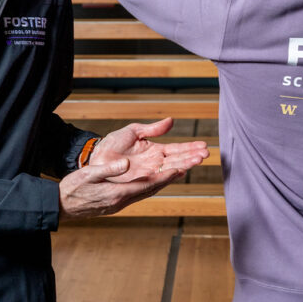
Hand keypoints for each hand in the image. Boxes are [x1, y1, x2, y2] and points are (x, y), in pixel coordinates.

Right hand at [58, 159, 183, 218]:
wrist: (60, 207)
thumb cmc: (72, 189)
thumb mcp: (89, 174)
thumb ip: (109, 169)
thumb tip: (127, 163)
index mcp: (118, 193)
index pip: (147, 184)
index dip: (165, 177)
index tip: (180, 169)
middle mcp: (122, 201)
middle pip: (151, 190)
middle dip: (168, 179)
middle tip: (185, 169)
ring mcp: (118, 204)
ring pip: (145, 193)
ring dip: (160, 184)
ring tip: (174, 174)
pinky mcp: (115, 205)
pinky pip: (137, 195)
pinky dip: (149, 187)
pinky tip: (152, 182)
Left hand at [89, 117, 208, 182]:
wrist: (96, 157)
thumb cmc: (112, 144)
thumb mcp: (133, 131)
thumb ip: (152, 129)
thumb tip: (171, 121)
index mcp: (155, 150)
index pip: (176, 149)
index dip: (190, 147)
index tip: (203, 145)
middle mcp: (155, 163)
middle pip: (178, 159)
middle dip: (192, 156)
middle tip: (206, 153)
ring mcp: (149, 173)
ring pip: (171, 169)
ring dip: (185, 164)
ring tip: (198, 159)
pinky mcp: (141, 181)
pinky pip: (158, 178)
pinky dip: (169, 175)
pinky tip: (180, 170)